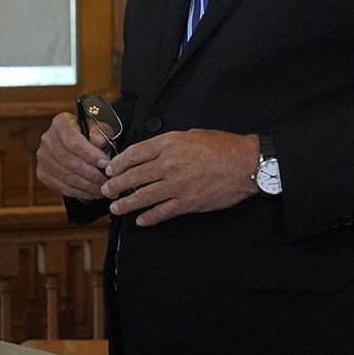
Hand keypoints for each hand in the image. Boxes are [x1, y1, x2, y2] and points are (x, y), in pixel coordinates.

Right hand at [36, 112, 111, 200]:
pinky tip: (92, 193)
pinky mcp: (42, 173)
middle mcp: (47, 139)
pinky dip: (78, 192)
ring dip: (87, 187)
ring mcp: (42, 157)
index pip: (74, 142)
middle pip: (69, 162)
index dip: (91, 155)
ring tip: (103, 190)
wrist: (79, 141)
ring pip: (66, 177)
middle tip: (109, 182)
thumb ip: (100, 135)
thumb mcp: (100, 129)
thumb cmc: (93, 134)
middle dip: (92, 175)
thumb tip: (97, 143)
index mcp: (61, 123)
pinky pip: (60, 186)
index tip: (107, 165)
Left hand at [102, 129, 258, 225]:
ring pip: (142, 196)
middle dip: (115, 185)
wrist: (247, 163)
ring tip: (116, 208)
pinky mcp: (187, 202)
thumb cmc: (224, 147)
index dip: (118, 163)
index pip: (133, 154)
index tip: (110, 169)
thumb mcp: (193, 135)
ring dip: (126, 204)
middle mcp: (169, 164)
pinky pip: (161, 212)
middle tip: (106, 190)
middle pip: (132, 176)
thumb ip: (170, 144)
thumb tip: (152, 153)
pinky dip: (148, 217)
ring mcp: (177, 185)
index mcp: (169, 144)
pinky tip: (141, 220)